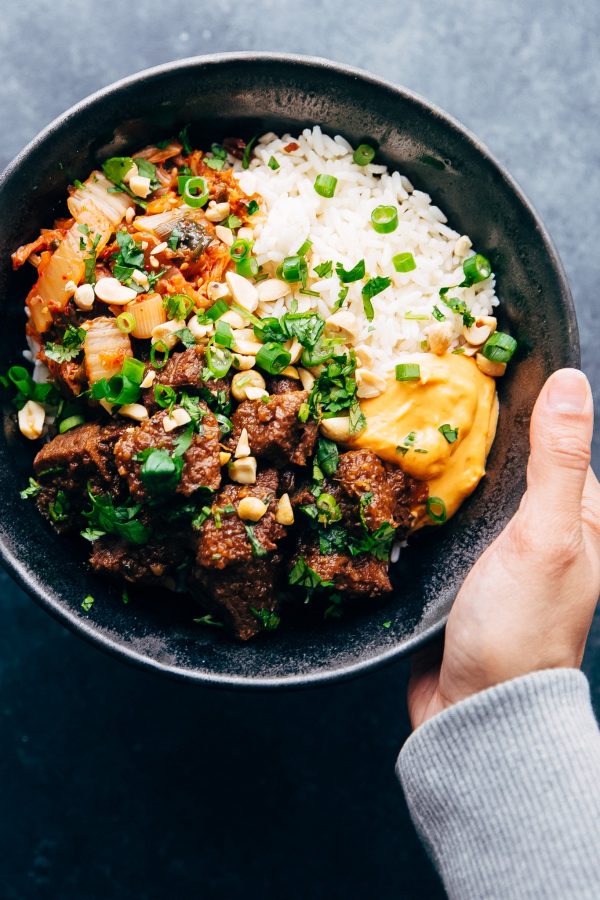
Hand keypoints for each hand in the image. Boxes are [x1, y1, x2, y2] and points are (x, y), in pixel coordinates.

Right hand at [408, 368, 599, 728]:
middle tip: (421, 397)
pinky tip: (397, 488)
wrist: (475, 710)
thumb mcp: (546, 535)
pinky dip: (425, 505)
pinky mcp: (462, 572)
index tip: (473, 366)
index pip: (553, 439)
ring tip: (402, 430)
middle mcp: (544, 531)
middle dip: (470, 434)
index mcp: (580, 517)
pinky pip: (444, 523)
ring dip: (442, 469)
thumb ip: (557, 460)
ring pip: (469, 491)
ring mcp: (500, 553)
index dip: (519, 402)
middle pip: (506, 463)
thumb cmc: (521, 628)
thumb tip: (571, 381)